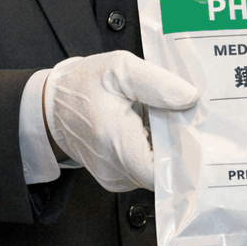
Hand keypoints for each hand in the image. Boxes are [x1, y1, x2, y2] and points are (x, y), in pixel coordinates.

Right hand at [43, 50, 197, 191]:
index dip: (186, 153)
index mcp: (117, 143)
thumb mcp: (120, 68)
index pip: (165, 172)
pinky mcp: (115, 176)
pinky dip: (153, 149)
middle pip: (165, 170)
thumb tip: (190, 98)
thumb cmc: (82, 85)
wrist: (50, 104)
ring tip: (163, 117)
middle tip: (186, 116)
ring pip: (156, 170)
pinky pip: (144, 168)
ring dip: (166, 146)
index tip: (196, 130)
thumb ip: (157, 83)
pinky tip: (150, 126)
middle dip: (180, 144)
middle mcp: (115, 169)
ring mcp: (114, 177)